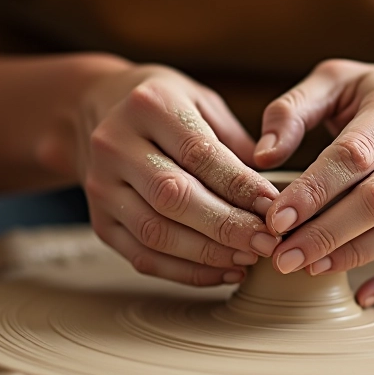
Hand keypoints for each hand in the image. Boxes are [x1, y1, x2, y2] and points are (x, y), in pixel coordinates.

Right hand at [56, 64, 281, 285]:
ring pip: (155, 232)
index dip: (240, 186)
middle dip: (227, 226)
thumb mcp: (203, 102)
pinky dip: (187, 272)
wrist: (98, 108)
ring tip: (249, 259)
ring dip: (208, 254)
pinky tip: (223, 272)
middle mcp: (116, 144)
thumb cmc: (167, 107)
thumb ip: (237, 144)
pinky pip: (143, 257)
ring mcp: (101, 186)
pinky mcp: (100, 223)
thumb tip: (275, 195)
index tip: (274, 208)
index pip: (199, 153)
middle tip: (267, 243)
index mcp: (149, 105)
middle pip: (174, 196)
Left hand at [253, 59, 373, 305]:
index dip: (313, 191)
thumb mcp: (339, 80)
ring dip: (352, 256)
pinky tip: (362, 295)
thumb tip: (262, 156)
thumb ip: (293, 110)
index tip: (276, 218)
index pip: (354, 156)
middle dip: (325, 233)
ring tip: (309, 268)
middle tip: (282, 256)